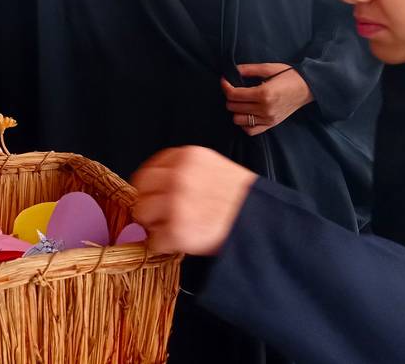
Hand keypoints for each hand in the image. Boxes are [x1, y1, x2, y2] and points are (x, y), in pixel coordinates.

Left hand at [132, 146, 257, 255]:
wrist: (263, 221)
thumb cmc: (242, 198)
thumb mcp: (213, 167)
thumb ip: (185, 171)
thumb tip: (160, 186)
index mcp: (187, 157)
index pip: (150, 169)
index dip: (151, 186)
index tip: (154, 195)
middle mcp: (178, 176)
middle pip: (141, 190)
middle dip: (149, 203)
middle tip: (159, 215)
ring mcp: (175, 203)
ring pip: (143, 214)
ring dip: (154, 225)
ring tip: (170, 230)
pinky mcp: (177, 231)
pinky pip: (154, 241)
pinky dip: (163, 246)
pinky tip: (177, 243)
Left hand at [222, 64, 312, 135]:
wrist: (308, 87)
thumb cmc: (289, 75)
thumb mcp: (269, 68)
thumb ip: (249, 69)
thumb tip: (232, 70)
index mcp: (264, 93)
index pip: (234, 94)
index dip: (225, 86)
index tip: (225, 79)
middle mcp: (265, 108)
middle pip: (233, 107)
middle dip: (230, 96)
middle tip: (234, 88)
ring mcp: (268, 119)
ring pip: (238, 120)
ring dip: (236, 110)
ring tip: (241, 100)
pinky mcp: (271, 124)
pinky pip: (250, 130)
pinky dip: (244, 123)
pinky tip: (246, 113)